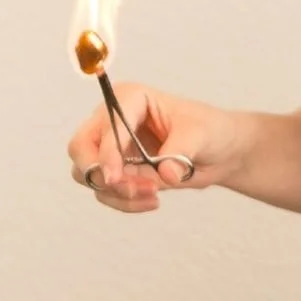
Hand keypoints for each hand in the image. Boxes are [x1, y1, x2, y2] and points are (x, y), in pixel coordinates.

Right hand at [67, 83, 243, 215]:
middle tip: (131, 188)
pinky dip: (124, 202)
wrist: (220, 151)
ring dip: (116, 192)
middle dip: (100, 173)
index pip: (105, 125)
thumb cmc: (210, 131)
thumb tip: (166, 174)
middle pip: (79, 147)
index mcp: (130, 99)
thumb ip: (181, 151)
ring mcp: (111, 147)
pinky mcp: (117, 171)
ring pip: (88, 174)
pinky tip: (153, 200)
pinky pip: (105, 192)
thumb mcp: (201, 135)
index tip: (115, 178)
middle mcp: (112, 120)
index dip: (106, 153)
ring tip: (153, 194)